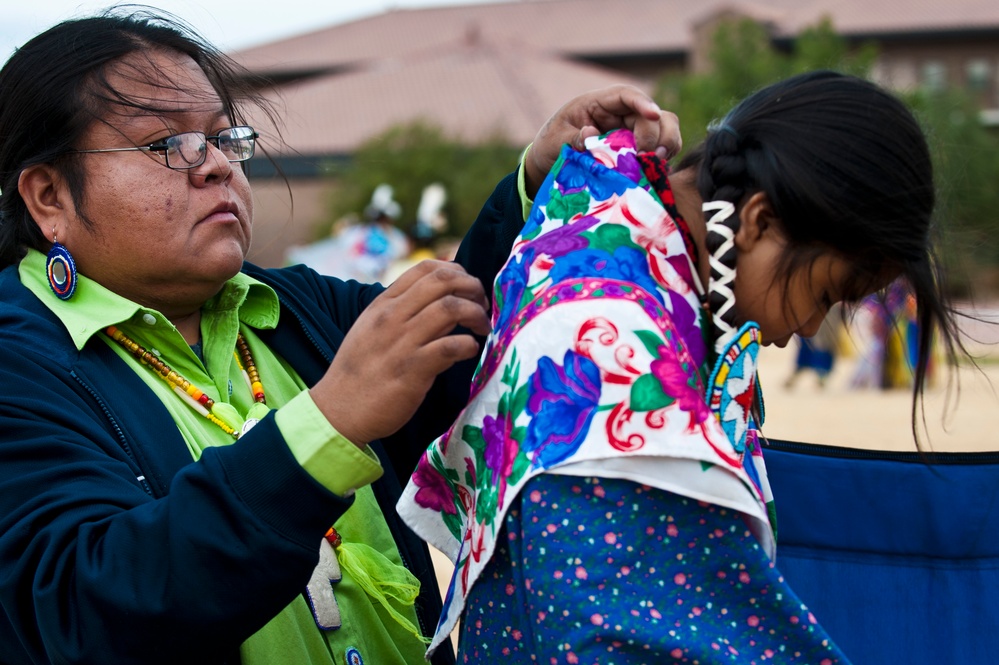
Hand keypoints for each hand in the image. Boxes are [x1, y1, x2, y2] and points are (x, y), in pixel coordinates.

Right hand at [310, 261, 489, 445]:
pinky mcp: (413, 369)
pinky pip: (450, 346)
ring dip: (476, 315)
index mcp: (384, 304)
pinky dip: (468, 345)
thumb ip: (401, 312)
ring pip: (451, 308)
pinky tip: (471, 351)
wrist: (338, 410)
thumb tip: (441, 302)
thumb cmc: (360, 372)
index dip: (456, 271)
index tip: (468, 289)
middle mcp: (393, 317)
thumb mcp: (372, 329)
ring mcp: (402, 342)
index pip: (426, 268)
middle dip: (472, 287)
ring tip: (482, 328)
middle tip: (482, 305)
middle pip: (443, 281)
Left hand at [525, 84, 681, 197]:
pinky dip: (664, 156)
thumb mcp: (555, 141)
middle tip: (648, 156)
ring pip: (663, 127)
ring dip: (666, 143)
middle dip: (656, 133)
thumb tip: (591, 134)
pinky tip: (657, 171)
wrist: (549, 161)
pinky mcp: (637, 147)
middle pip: (652, 114)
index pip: (625, 95)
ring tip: (658, 163)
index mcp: (598, 103)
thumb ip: (573, 138)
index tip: (653, 115)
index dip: (642, 102)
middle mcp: (620, 114)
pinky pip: (660, 146)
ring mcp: (631, 130)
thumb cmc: (551, 144)